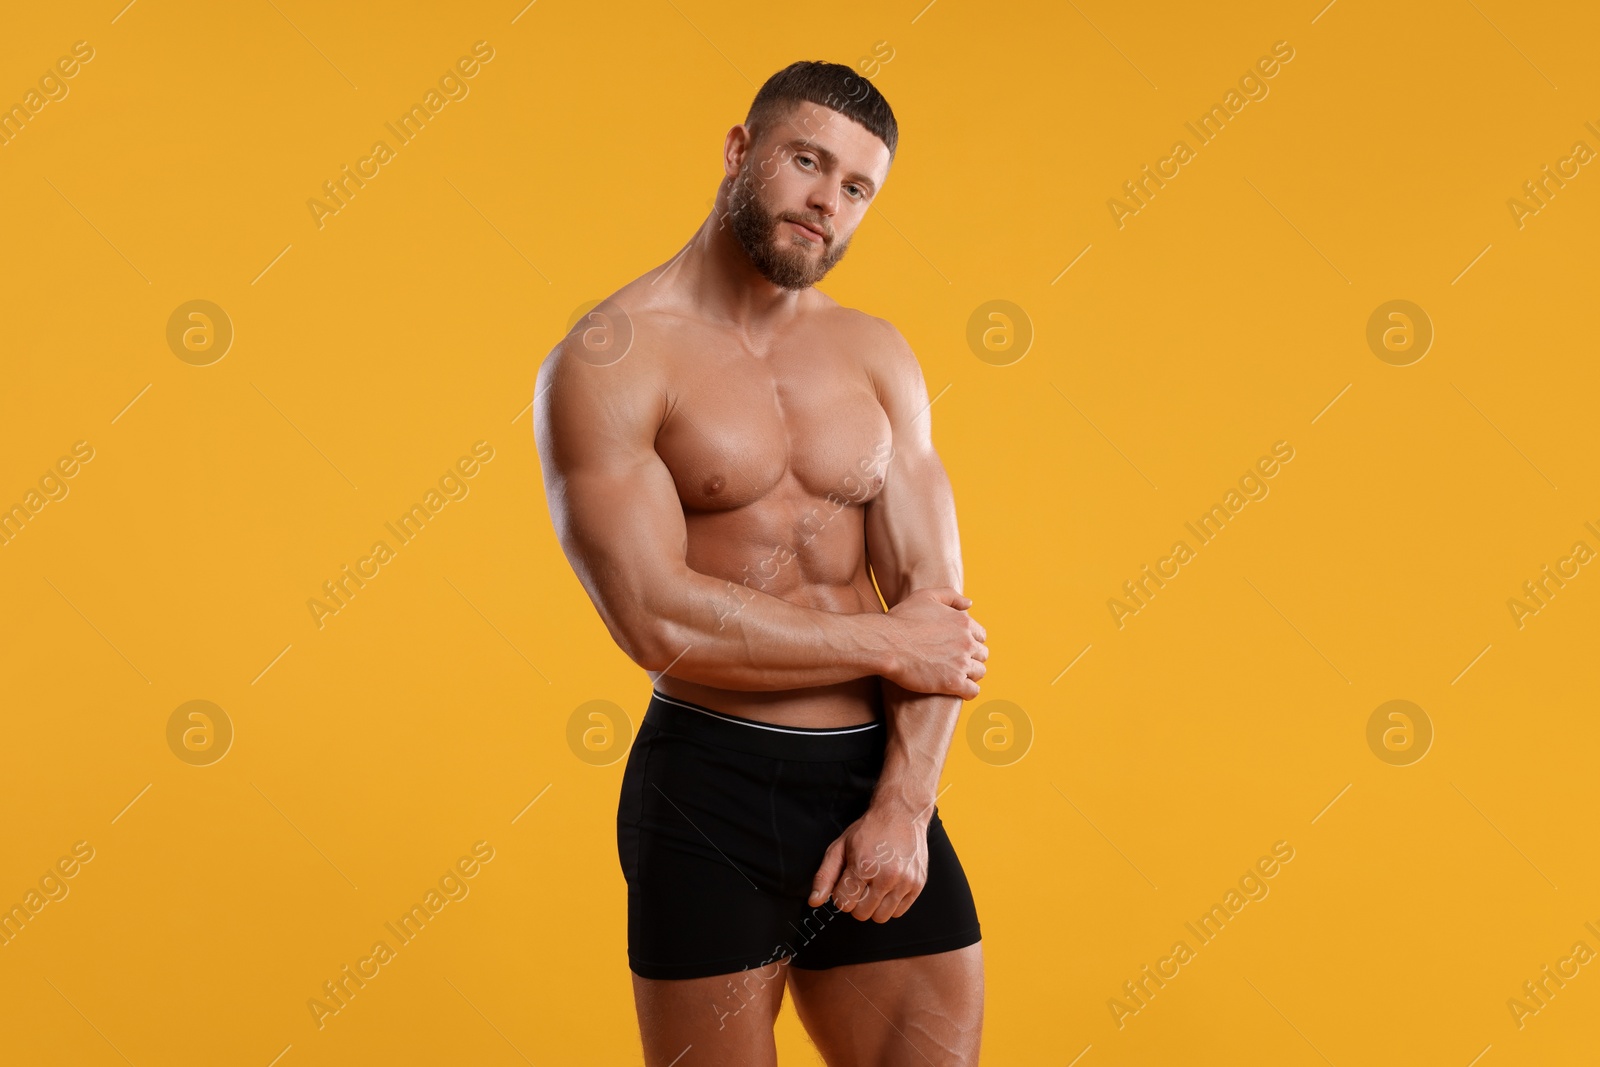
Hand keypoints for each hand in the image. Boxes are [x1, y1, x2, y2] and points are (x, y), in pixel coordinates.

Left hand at [808, 805, 929, 921]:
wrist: (902, 814)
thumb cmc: (870, 830)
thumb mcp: (840, 847)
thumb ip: (825, 876)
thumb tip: (814, 901)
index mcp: (863, 866)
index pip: (843, 904)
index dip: (841, 895)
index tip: (846, 883)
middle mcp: (886, 876)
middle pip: (861, 914)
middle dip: (856, 902)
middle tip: (860, 884)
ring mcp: (904, 882)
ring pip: (880, 917)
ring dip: (874, 906)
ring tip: (874, 886)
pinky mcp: (917, 885)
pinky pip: (899, 912)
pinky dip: (890, 904)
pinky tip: (888, 886)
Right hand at [883, 587, 987, 698]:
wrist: (886, 644)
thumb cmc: (902, 619)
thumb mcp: (925, 596)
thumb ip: (950, 596)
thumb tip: (970, 603)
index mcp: (963, 622)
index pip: (980, 635)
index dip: (970, 641)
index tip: (958, 647)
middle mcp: (967, 642)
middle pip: (982, 654)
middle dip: (971, 658)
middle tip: (955, 662)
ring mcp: (961, 663)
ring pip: (980, 672)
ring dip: (970, 674)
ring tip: (954, 675)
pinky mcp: (953, 682)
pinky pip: (973, 691)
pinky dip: (968, 691)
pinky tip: (957, 690)